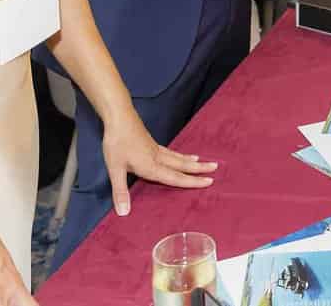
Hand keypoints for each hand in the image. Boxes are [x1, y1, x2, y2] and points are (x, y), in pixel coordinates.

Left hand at [102, 113, 217, 217]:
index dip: (192, 181)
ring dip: (190, 161)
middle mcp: (157, 158)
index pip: (175, 177)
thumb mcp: (115, 169)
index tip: (209, 182)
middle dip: (199, 168)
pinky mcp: (151, 142)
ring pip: (177, 157)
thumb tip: (124, 213)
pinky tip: (178, 155)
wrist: (119, 117)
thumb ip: (120, 191)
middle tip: (215, 168)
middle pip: (182, 165)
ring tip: (202, 162)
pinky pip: (170, 152)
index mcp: (151, 166)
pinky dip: (179, 155)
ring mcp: (155, 149)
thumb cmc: (117, 143)